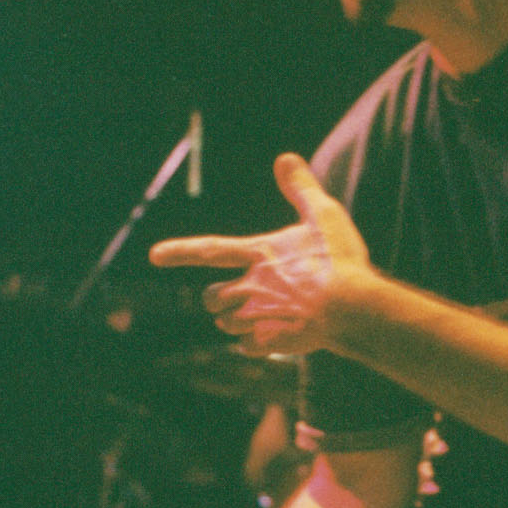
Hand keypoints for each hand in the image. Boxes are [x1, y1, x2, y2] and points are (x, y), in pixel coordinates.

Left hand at [150, 153, 370, 356]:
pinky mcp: (273, 343)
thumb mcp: (324, 214)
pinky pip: (247, 348)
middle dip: (215, 298)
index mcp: (261, 255)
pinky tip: (267, 339)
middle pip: (213, 296)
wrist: (352, 307)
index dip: (180, 251)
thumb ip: (302, 188)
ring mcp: (260, 317)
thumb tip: (285, 158)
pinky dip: (252, 344)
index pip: (211, 250)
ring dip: (231, 321)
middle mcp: (252, 287)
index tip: (154, 255)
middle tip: (227, 296)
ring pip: (226, 324)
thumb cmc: (340, 260)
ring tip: (249, 317)